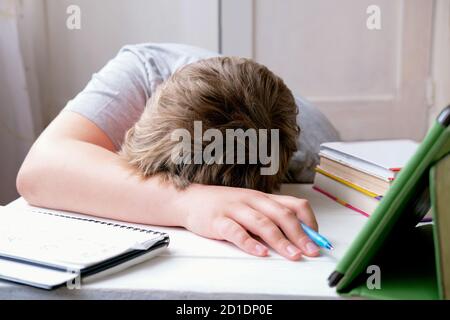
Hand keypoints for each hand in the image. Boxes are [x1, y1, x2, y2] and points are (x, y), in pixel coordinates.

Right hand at [176, 184, 319, 260]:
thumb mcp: (250, 206)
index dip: (309, 221)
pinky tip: (260, 252)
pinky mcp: (218, 220)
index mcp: (263, 198)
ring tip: (293, 254)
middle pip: (281, 215)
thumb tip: (298, 237)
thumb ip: (270, 218)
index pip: (294, 204)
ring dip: (280, 240)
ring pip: (262, 223)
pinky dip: (249, 243)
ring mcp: (235, 209)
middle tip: (311, 251)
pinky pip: (236, 231)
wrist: (190, 199)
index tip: (318, 239)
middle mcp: (252, 200)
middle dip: (299, 234)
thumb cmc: (223, 205)